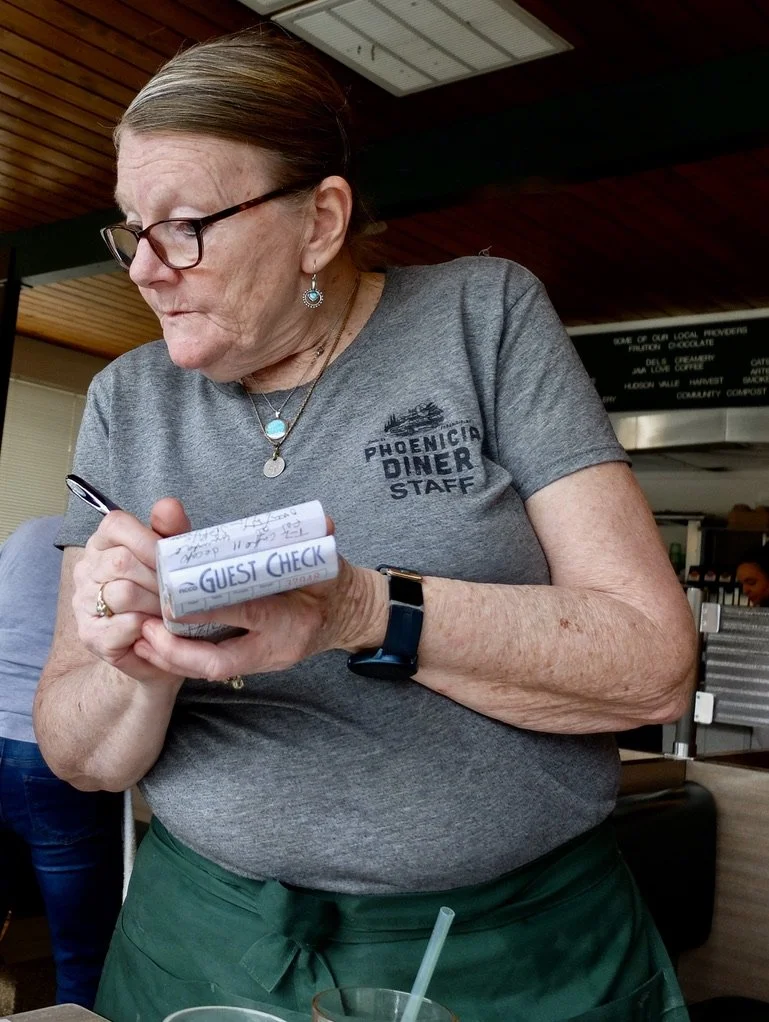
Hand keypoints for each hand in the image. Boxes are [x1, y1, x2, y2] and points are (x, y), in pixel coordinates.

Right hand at [72, 498, 191, 684]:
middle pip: (122, 561)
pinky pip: (123, 624)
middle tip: (179, 592)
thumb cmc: (166, 593)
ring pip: (123, 593)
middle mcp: (86, 569)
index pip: (116, 525)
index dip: (148, 540)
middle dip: (159, 577)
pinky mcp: (90, 635)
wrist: (161, 644)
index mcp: (104, 542)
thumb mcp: (174, 558)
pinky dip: (148, 626)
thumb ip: (172, 531)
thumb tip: (169, 505)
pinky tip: (157, 627)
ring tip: (171, 611)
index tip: (170, 558)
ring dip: (156, 603)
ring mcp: (83, 602)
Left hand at [133, 529, 388, 680]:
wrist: (348, 616)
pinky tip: (156, 646)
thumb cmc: (331, 583)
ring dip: (173, 658)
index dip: (211, 609)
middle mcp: (277, 646)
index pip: (250, 614)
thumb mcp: (327, 560)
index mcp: (295, 617)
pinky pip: (214, 668)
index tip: (175, 600)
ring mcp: (266, 661)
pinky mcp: (255, 665)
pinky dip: (183, 660)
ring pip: (212, 669)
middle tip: (145, 629)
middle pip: (221, 660)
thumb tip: (323, 522)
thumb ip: (319, 539)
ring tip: (141, 639)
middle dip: (178, 650)